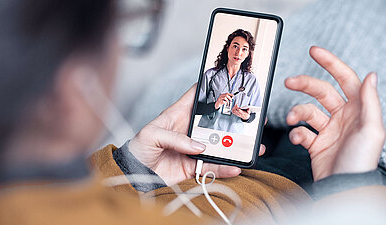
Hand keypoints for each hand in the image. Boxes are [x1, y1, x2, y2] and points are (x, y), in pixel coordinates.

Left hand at [128, 84, 265, 185]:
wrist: (133, 174)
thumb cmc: (138, 148)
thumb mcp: (151, 135)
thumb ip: (175, 137)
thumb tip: (199, 146)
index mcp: (178, 115)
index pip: (196, 96)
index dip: (210, 87)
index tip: (228, 82)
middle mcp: (189, 130)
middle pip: (215, 121)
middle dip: (233, 119)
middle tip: (250, 117)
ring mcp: (193, 148)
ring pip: (219, 145)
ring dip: (235, 146)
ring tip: (251, 146)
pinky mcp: (194, 166)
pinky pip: (213, 166)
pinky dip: (224, 168)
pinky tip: (236, 167)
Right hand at [285, 46, 385, 180]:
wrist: (343, 187)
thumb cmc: (360, 161)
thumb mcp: (371, 129)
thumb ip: (369, 101)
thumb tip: (371, 75)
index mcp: (357, 109)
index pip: (345, 79)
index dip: (331, 63)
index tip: (314, 51)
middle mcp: (342, 117)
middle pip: (320, 91)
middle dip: (304, 84)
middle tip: (289, 81)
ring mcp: (328, 130)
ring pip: (307, 111)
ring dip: (297, 113)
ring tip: (292, 119)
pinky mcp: (315, 143)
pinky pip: (301, 132)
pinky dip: (296, 134)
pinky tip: (299, 140)